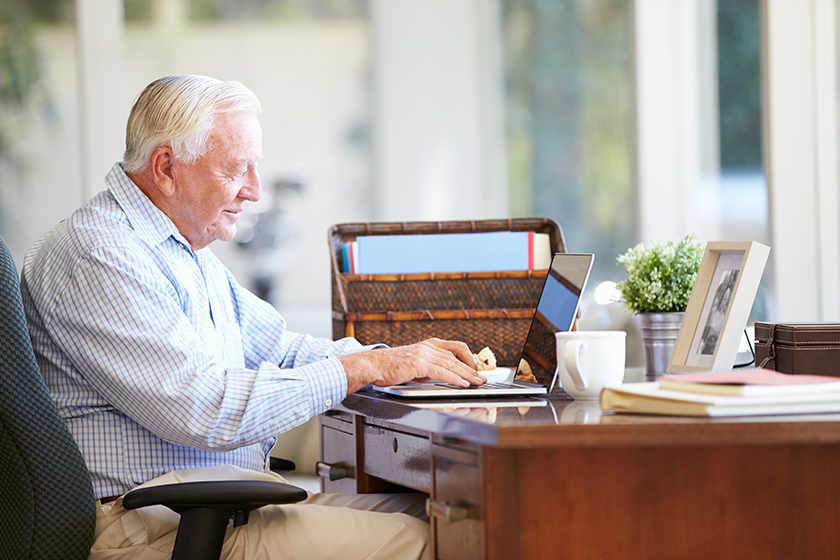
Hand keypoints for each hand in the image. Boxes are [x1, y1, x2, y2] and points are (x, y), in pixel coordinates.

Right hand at [339, 338, 485, 394]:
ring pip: (452, 364)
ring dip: (467, 375)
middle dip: (472, 369)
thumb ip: (427, 368)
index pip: (455, 348)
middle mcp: (427, 347)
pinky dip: (454, 378)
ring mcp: (423, 354)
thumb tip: (439, 376)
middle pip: (457, 356)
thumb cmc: (388, 367)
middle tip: (482, 378)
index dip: (468, 358)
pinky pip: (441, 371)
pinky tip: (462, 384)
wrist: (371, 365)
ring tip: (477, 383)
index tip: (475, 368)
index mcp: (427, 345)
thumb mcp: (413, 365)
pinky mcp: (418, 364)